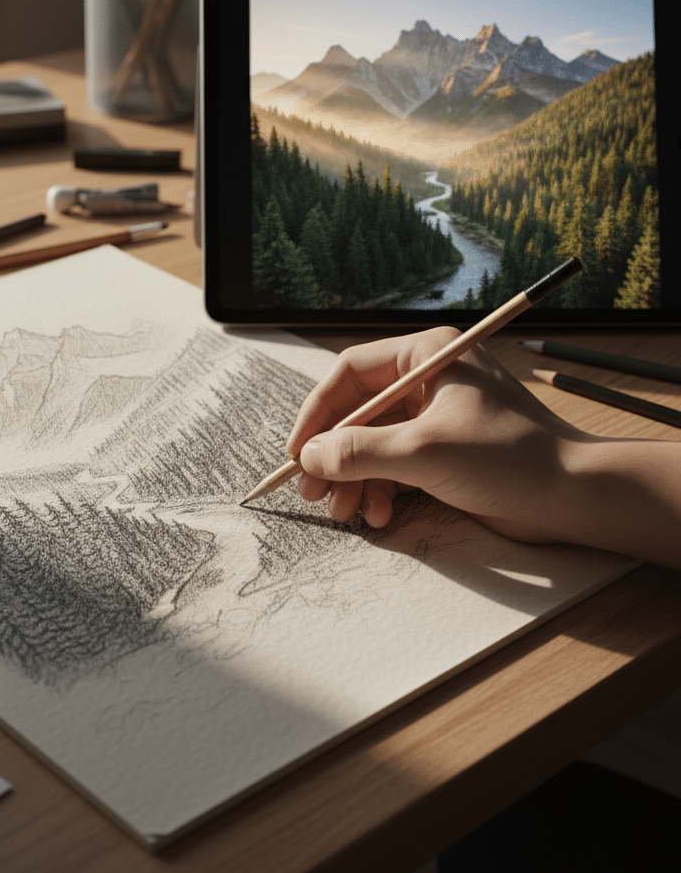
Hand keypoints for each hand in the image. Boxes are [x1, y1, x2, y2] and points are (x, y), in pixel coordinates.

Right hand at [285, 327, 588, 543]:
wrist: (574, 497)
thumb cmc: (510, 457)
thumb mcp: (424, 451)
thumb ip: (359, 452)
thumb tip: (309, 457)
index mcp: (426, 357)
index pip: (350, 374)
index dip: (317, 414)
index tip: (298, 452)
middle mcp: (426, 380)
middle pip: (357, 413)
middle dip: (333, 455)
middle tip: (312, 492)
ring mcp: (433, 417)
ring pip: (371, 444)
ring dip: (353, 480)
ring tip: (345, 512)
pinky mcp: (441, 451)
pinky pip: (392, 465)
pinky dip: (379, 490)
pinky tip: (379, 515)